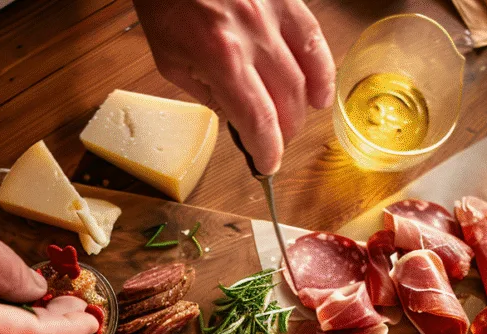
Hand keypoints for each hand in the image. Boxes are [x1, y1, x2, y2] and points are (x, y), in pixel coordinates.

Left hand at [134, 0, 334, 174]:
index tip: (267, 165)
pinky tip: (321, 93)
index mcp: (220, 58)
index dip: (267, 150)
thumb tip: (235, 116)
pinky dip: (322, 69)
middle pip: (286, 102)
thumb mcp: (170, 59)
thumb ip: (205, 91)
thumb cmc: (165, 3)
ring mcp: (273, 15)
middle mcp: (253, 37)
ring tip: (295, 122)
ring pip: (305, 75)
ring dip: (303, 108)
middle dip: (283, 133)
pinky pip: (313, 38)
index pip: (258, 119)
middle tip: (274, 142)